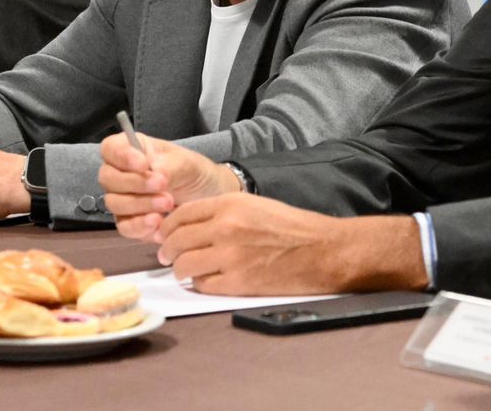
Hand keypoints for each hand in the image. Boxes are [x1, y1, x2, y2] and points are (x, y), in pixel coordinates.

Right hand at [98, 133, 238, 242]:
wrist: (208, 198)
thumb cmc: (194, 173)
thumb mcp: (187, 163)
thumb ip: (169, 166)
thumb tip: (155, 173)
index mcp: (131, 150)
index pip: (110, 148)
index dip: (121, 156)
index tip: (144, 164)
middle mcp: (121, 174)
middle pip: (108, 178)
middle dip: (135, 183)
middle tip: (163, 185)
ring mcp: (122, 199)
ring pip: (115, 203)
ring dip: (140, 205)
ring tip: (168, 203)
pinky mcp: (129, 222)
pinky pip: (125, 226)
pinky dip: (140, 226)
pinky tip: (158, 223)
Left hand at [155, 193, 426, 294]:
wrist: (325, 251)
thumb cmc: (297, 229)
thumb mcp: (258, 206)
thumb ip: (225, 213)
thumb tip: (195, 226)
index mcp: (231, 204)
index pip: (181, 214)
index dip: (167, 227)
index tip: (165, 235)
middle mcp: (226, 227)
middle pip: (177, 240)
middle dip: (168, 251)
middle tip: (169, 257)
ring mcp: (229, 256)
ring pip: (183, 266)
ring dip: (181, 270)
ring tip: (187, 272)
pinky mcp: (237, 282)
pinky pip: (202, 285)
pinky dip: (200, 285)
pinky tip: (208, 281)